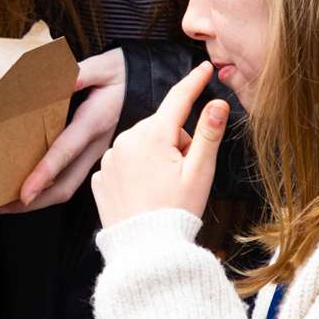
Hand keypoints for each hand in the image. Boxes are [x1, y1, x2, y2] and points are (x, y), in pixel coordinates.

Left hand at [0, 48, 126, 211]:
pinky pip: (70, 179)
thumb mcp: (105, 66)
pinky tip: (28, 186)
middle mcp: (96, 146)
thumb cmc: (123, 75)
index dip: (44, 174)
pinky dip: (47, 188)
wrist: (148, 84)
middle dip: (33, 201)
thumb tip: (62, 78)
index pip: (66, 152)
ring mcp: (96, 155)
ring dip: (38, 199)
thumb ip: (82, 72)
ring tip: (6, 204)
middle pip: (65, 185)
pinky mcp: (93, 156)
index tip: (24, 193)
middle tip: (0, 207)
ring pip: (67, 187)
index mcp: (94, 123)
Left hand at [92, 62, 227, 227]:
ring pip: (142, 145)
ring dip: (156, 157)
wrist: (145, 251)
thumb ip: (209, 133)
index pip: (178, 100)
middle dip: (177, 143)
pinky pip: (124, 163)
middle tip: (184, 175)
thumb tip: (219, 102)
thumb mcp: (200, 172)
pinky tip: (143, 194)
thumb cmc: (176, 212)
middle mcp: (125, 140)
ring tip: (163, 189)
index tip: (204, 67)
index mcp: (153, 135)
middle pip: (162, 128)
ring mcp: (109, 159)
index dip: (194, 83)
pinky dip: (136, 173)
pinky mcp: (99, 177)